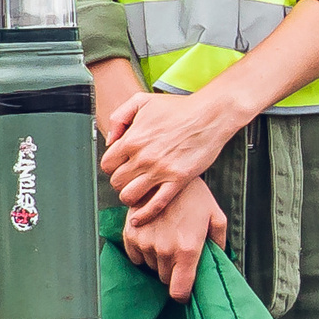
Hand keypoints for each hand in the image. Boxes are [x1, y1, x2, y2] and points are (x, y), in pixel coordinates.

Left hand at [102, 89, 240, 218]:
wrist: (210, 115)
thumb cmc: (180, 108)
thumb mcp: (142, 101)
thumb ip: (119, 117)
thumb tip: (110, 140)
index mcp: (132, 139)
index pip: (107, 165)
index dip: (112, 167)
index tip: (120, 166)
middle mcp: (143, 157)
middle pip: (116, 182)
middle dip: (120, 182)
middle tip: (130, 180)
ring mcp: (161, 170)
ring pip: (130, 196)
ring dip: (130, 197)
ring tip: (137, 193)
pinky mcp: (178, 180)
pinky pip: (156, 204)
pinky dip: (145, 214)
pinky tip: (139, 218)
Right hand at [120, 176, 226, 301]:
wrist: (165, 173)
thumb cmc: (193, 194)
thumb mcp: (215, 216)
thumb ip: (219, 242)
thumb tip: (219, 259)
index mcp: (187, 249)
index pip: (179, 290)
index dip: (182, 295)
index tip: (184, 292)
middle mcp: (164, 250)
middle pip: (165, 278)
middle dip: (173, 271)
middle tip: (180, 252)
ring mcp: (145, 243)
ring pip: (151, 267)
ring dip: (159, 259)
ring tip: (168, 238)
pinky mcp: (131, 235)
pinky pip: (136, 256)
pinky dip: (143, 251)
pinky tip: (154, 235)